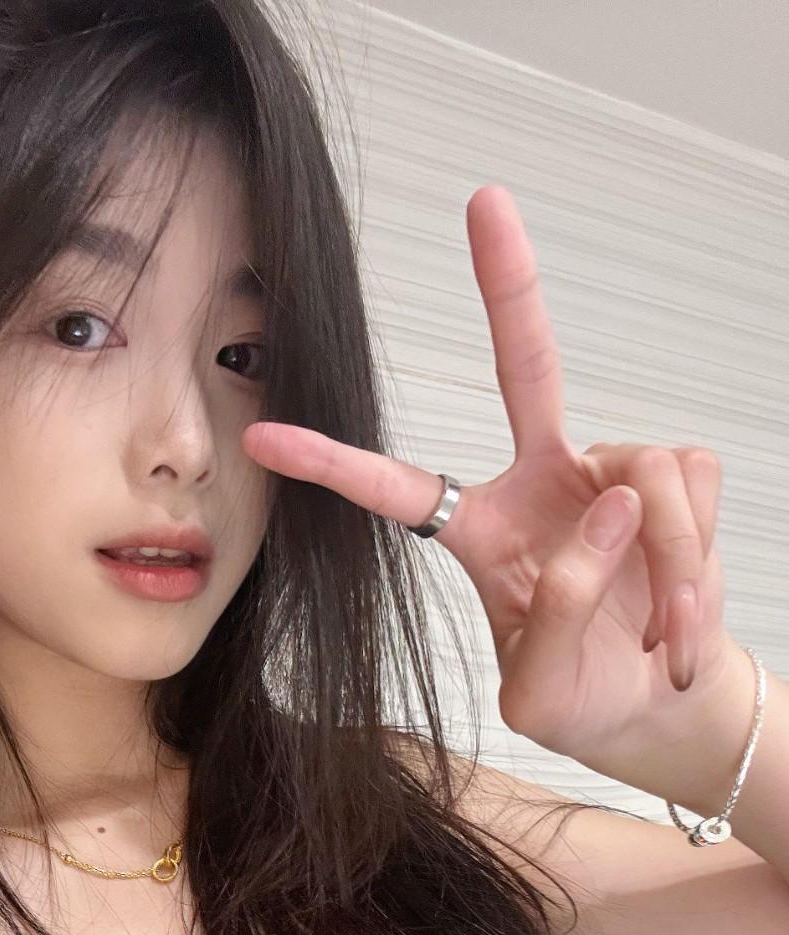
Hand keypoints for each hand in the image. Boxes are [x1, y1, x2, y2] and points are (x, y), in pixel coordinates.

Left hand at [241, 183, 739, 786]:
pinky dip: (696, 561)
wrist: (661, 708)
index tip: (264, 436)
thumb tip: (612, 508)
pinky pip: (689, 489)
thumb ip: (554, 613)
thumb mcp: (542, 693)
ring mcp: (607, 475)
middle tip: (486, 201)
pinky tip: (681, 617)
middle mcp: (539, 483)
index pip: (396, 489)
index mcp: (477, 532)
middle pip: (525, 366)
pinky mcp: (673, 478)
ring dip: (668, 565)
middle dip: (508, 283)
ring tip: (663, 639)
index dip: (332, 464)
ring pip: (643, 477)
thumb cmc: (584, 697)